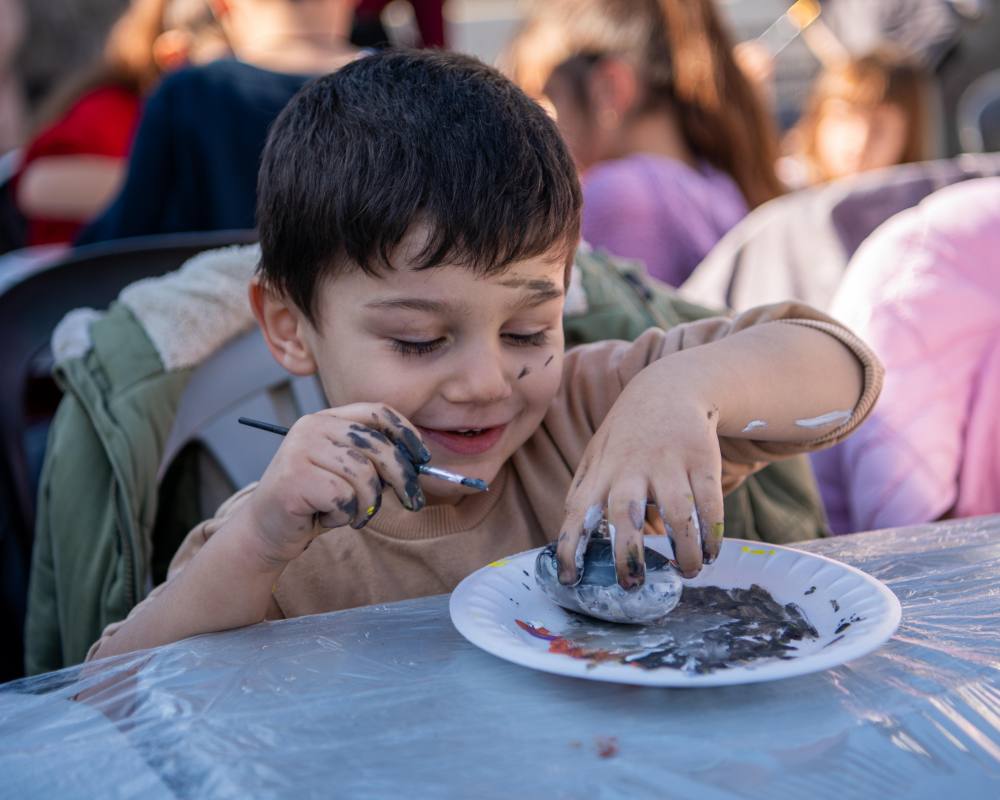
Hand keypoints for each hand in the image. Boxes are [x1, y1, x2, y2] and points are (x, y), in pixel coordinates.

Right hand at [241, 404, 430, 564]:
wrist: (265, 530)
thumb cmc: (314, 502)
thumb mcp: (348, 473)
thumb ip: (375, 460)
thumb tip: (419, 463)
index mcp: (326, 419)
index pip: (377, 411)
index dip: (407, 433)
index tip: (423, 459)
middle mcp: (311, 427)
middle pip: (378, 445)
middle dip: (403, 478)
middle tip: (413, 502)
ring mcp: (300, 449)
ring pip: (365, 475)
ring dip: (367, 503)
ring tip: (351, 512)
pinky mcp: (295, 478)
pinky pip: (345, 497)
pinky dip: (344, 515)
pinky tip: (327, 517)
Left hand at [555, 361, 724, 586]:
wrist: (670, 388)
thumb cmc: (627, 434)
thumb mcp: (596, 455)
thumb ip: (582, 492)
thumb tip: (566, 538)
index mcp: (601, 472)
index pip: (578, 513)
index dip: (571, 547)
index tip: (571, 580)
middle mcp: (631, 468)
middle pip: (624, 513)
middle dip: (628, 553)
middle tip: (633, 584)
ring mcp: (668, 462)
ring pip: (677, 513)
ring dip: (684, 549)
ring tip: (688, 572)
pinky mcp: (701, 460)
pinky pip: (709, 503)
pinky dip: (711, 534)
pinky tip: (710, 553)